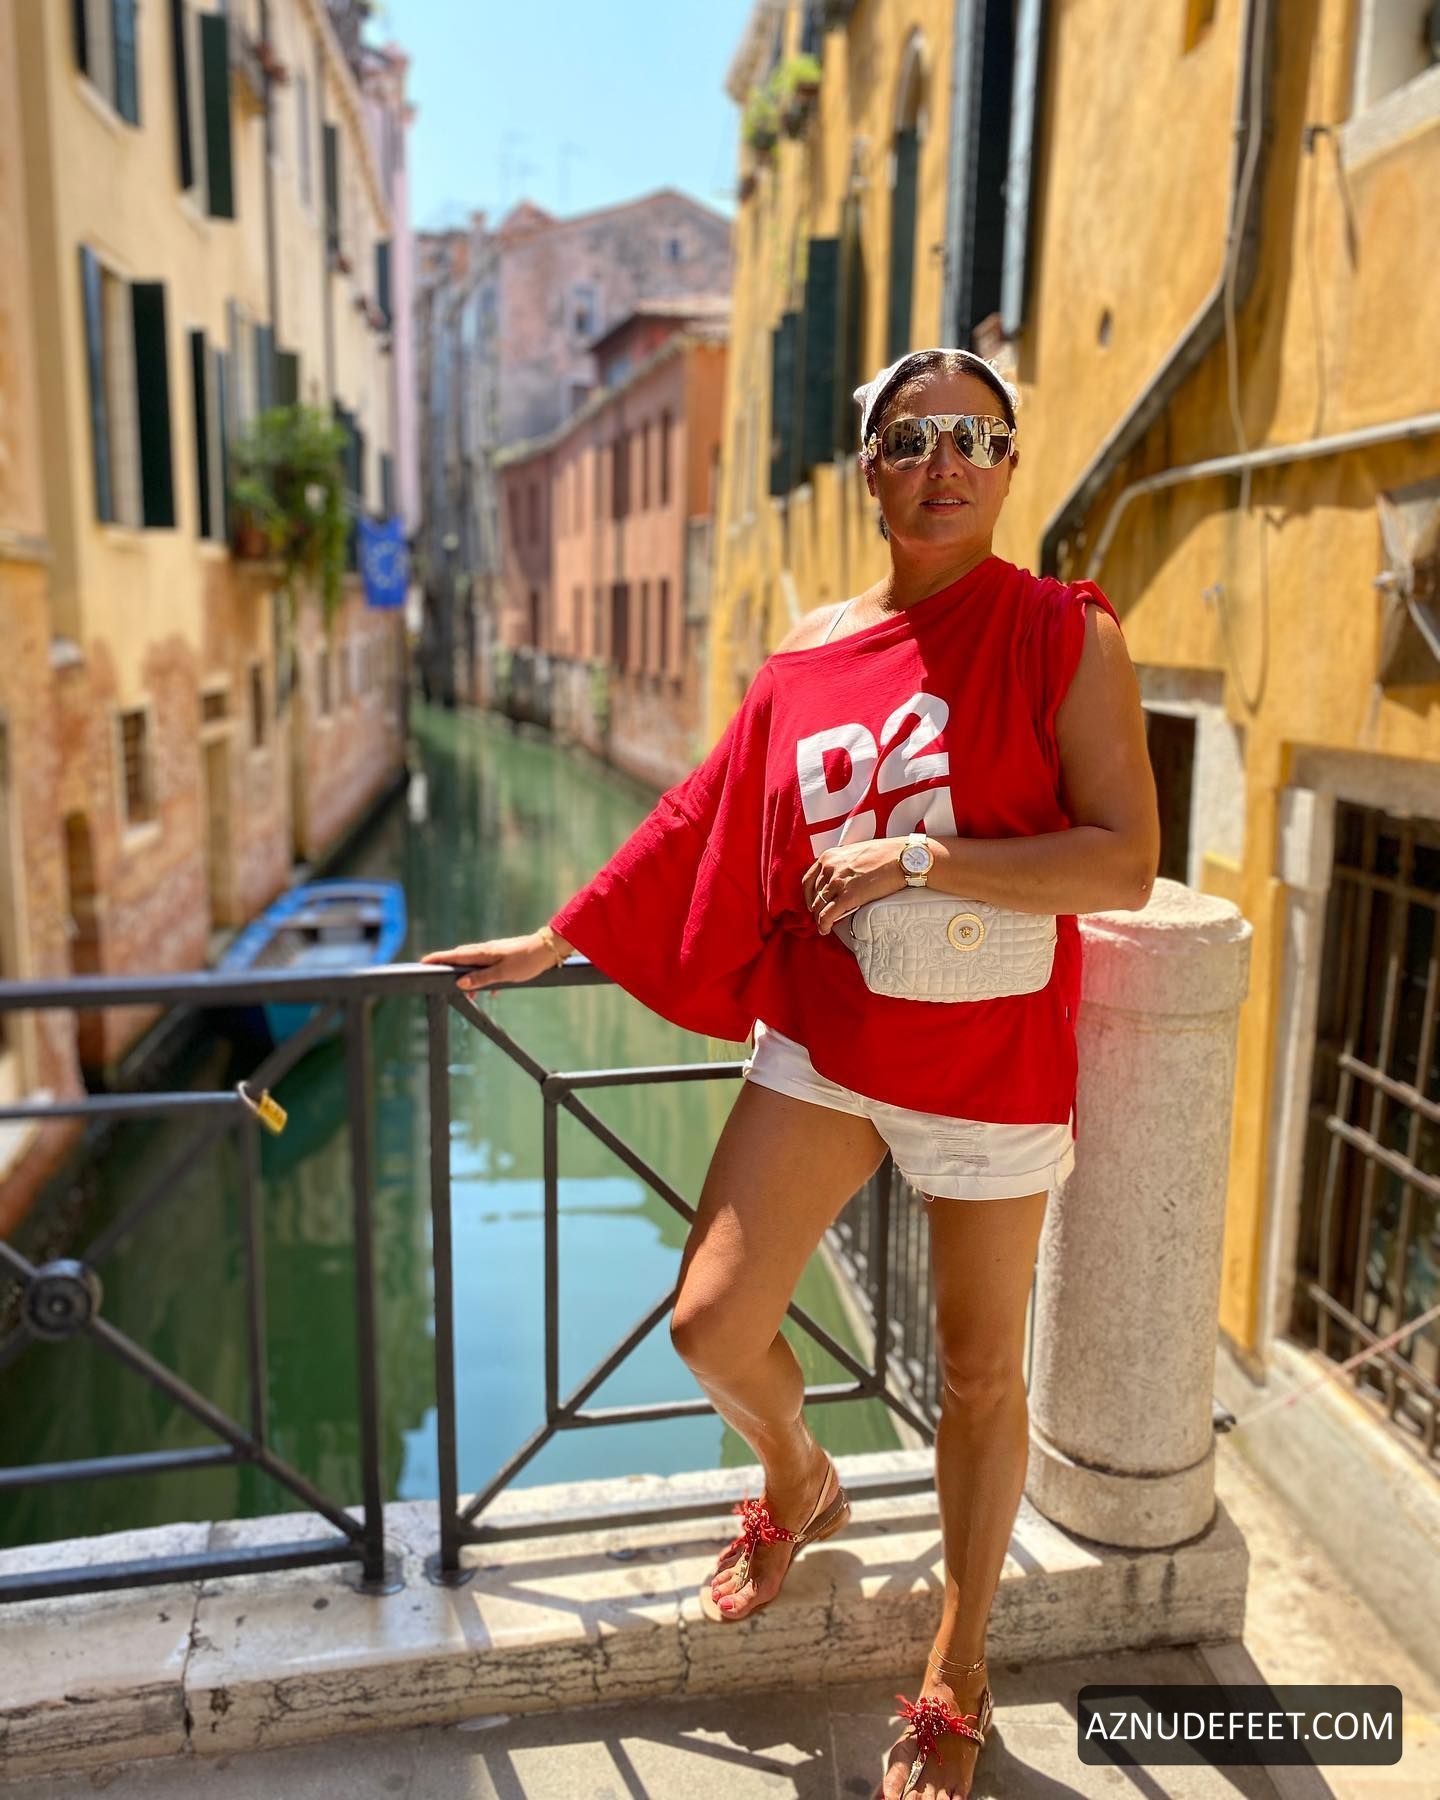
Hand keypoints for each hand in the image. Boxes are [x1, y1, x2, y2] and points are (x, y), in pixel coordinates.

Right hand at [420, 931, 557, 995]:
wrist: (550, 949)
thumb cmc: (527, 961)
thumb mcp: (504, 974)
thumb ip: (482, 979)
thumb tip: (461, 984)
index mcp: (484, 953)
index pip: (455, 955)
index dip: (439, 959)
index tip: (423, 962)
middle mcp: (487, 950)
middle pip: (462, 958)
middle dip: (449, 968)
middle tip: (437, 977)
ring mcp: (496, 952)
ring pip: (476, 965)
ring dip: (470, 978)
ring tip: (468, 995)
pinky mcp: (504, 956)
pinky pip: (488, 968)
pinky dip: (485, 978)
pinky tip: (492, 991)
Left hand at [801, 838, 908, 934]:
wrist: (904, 858)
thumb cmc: (886, 853)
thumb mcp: (856, 852)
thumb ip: (844, 864)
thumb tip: (842, 878)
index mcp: (830, 856)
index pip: (808, 879)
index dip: (808, 894)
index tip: (812, 901)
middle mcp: (830, 868)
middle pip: (814, 894)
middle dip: (816, 907)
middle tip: (821, 916)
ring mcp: (837, 882)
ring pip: (818, 906)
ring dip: (819, 918)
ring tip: (824, 925)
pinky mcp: (848, 896)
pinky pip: (827, 915)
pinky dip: (823, 925)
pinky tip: (825, 930)